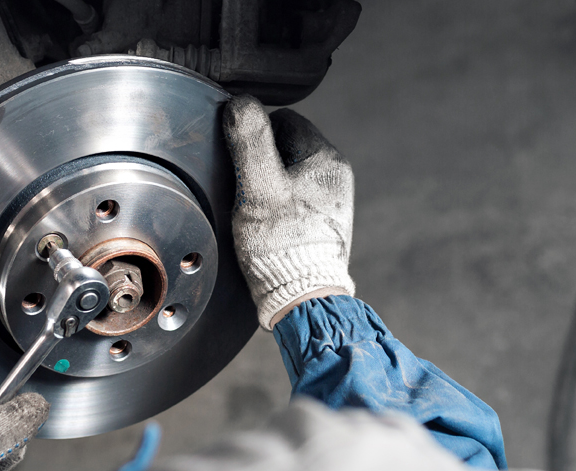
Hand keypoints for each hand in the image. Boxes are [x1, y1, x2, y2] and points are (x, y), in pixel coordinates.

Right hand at [224, 95, 355, 329]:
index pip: (284, 120)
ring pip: (290, 174)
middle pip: (287, 147)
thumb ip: (250, 142)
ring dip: (269, 184)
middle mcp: (336, 176)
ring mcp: (332, 201)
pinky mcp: (324, 223)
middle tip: (245, 187)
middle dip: (262, 161)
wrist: (302, 297)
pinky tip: (268, 225)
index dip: (255, 133)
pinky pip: (296, 199)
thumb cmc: (281, 244)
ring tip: (255, 209)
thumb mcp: (258, 187)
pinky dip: (278, 206)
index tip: (239, 157)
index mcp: (326, 158)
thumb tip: (242, 102)